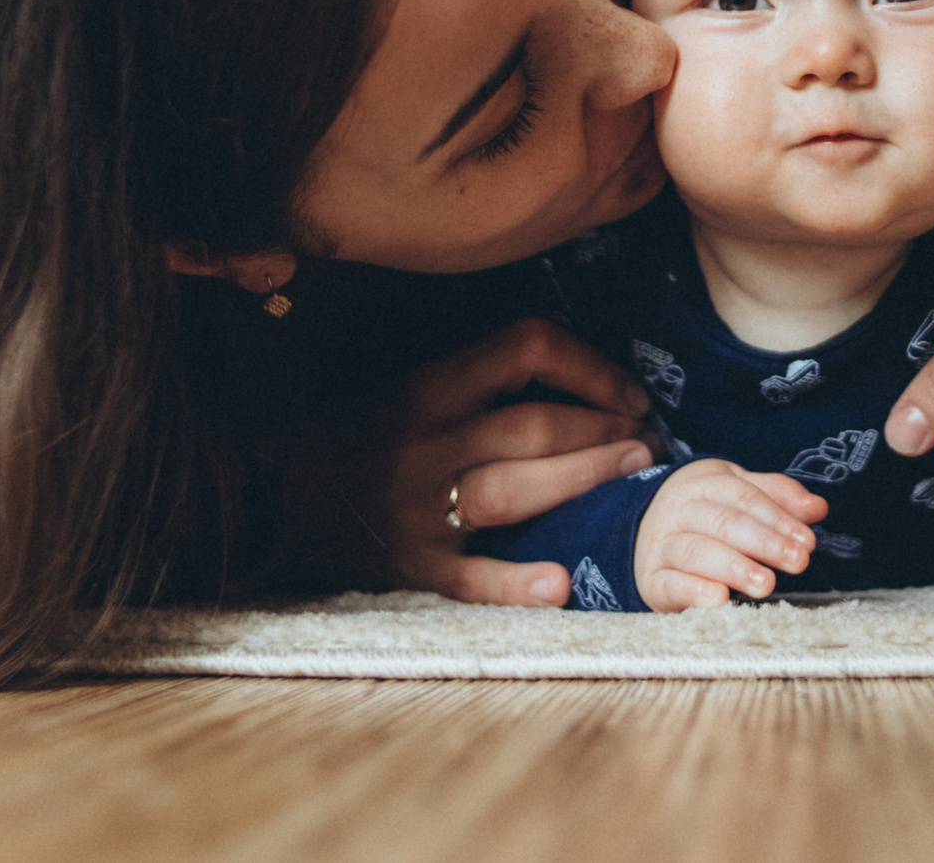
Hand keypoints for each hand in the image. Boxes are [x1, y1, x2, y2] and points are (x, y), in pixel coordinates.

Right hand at [367, 318, 657, 604]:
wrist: (282, 500)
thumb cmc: (366, 438)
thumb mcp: (412, 387)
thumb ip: (483, 381)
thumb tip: (587, 378)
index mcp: (430, 388)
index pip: (524, 348)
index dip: (589, 365)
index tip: (629, 393)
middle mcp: (425, 441)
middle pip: (531, 426)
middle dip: (605, 430)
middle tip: (650, 441)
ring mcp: (416, 506)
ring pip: (510, 490)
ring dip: (583, 480)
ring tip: (637, 476)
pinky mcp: (413, 566)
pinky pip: (467, 578)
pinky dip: (514, 584)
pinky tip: (560, 584)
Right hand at [634, 460, 825, 610]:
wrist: (644, 529)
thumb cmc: (706, 512)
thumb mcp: (738, 492)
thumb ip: (778, 497)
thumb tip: (818, 507)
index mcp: (703, 482)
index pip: (744, 497)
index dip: (778, 518)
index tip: (807, 540)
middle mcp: (679, 510)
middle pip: (723, 523)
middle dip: (765, 542)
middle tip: (798, 561)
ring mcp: (661, 545)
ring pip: (696, 552)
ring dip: (734, 567)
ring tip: (766, 584)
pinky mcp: (651, 580)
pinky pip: (669, 584)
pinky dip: (694, 591)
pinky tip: (720, 598)